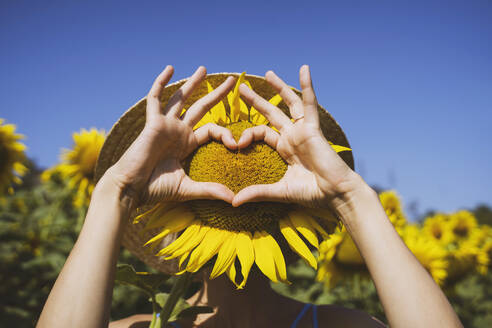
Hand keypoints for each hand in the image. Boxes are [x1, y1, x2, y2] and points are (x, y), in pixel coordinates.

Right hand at [105, 66, 236, 205]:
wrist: (131, 188)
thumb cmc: (155, 189)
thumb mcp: (187, 188)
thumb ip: (210, 190)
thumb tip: (234, 200)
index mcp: (187, 144)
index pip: (212, 129)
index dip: (226, 133)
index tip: (236, 144)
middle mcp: (178, 131)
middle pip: (201, 108)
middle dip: (216, 94)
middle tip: (231, 81)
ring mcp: (165, 125)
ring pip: (181, 98)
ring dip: (192, 83)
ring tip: (204, 69)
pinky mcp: (152, 122)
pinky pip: (155, 99)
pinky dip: (161, 83)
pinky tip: (170, 69)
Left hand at [232, 65, 360, 209]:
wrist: (335, 195)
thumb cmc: (312, 194)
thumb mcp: (278, 192)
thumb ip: (257, 193)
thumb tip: (233, 202)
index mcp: (284, 149)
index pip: (262, 132)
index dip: (248, 133)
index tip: (236, 143)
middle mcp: (292, 136)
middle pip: (271, 113)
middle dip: (256, 101)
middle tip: (241, 88)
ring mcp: (303, 131)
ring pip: (289, 103)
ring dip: (279, 88)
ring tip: (267, 73)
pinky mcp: (313, 128)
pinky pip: (309, 103)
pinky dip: (307, 86)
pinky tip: (304, 70)